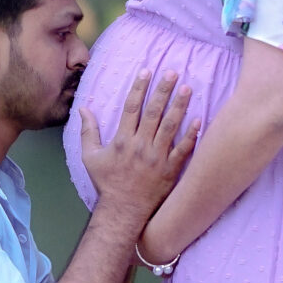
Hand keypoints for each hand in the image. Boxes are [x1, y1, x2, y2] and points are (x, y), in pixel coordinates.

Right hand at [79, 70, 197, 233]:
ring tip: (187, 88)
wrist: (123, 211)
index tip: (147, 71)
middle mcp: (140, 146)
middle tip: (173, 73)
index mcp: (122, 140)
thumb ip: (88, 131)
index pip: (131, 107)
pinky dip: (191, 135)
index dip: (139, 87)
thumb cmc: (107, 183)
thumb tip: (83, 108)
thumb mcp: (90, 156)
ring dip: (179, 106)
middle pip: (153, 112)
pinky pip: (183, 150)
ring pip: (170, 126)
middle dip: (163, 90)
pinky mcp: (170, 170)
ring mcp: (157, 158)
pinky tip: (199, 119)